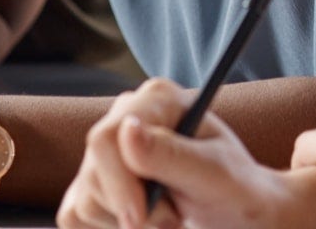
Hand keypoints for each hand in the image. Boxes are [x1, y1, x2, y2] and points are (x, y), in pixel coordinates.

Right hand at [58, 77, 315, 228]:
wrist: (240, 214)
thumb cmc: (235, 189)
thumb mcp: (216, 175)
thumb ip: (172, 154)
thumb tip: (128, 129)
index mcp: (156, 99)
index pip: (107, 138)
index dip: (119, 183)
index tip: (139, 220)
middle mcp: (126, 116)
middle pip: (93, 171)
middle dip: (133, 209)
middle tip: (174, 219)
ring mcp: (108, 150)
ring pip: (85, 198)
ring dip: (127, 223)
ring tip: (168, 217)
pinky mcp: (94, 182)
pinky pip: (76, 214)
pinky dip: (108, 228)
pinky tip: (143, 221)